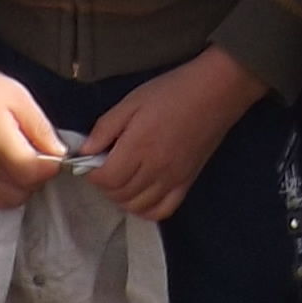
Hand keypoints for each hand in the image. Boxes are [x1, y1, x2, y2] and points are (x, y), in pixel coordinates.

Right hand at [0, 46, 65, 211]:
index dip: (53, 164)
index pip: (34, 173)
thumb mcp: (19, 97)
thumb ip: (40, 128)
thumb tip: (59, 153)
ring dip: (25, 186)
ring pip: (9, 200)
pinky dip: (8, 192)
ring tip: (27, 160)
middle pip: (23, 191)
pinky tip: (12, 170)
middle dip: (39, 176)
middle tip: (42, 152)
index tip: (57, 149)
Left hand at [76, 47, 268, 220]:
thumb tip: (85, 151)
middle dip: (105, 184)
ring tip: (121, 178)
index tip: (91, 161)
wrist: (216, 92)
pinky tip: (141, 194)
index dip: (91, 173)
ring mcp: (173, 179)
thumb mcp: (132, 101)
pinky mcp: (187, 182)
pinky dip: (146, 209)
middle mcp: (155, 169)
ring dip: (122, 197)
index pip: (105, 179)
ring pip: (138, 206)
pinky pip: (163, 211)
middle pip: (119, 194)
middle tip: (105, 166)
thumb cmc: (172, 91)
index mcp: (138, 147)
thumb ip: (106, 127)